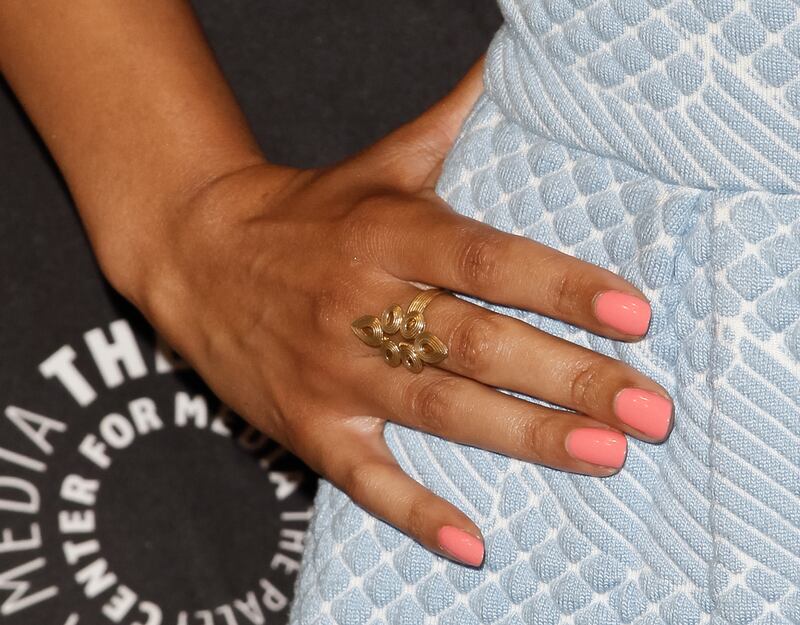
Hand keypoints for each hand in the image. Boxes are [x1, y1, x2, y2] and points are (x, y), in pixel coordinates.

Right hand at [121, 58, 672, 566]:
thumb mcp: (380, 162)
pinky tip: (471, 544)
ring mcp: (332, 371)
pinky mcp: (307, 424)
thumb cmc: (308, 212)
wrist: (198, 252)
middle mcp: (361, 305)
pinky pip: (364, 475)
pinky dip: (415, 512)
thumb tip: (513, 63)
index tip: (634, 313)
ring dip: (520, 437)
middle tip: (647, 410)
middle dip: (566, 377)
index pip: (485, 260)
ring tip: (602, 456)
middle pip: (475, 343)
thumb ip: (453, 121)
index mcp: (386, 235)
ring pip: (436, 410)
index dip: (559, 285)